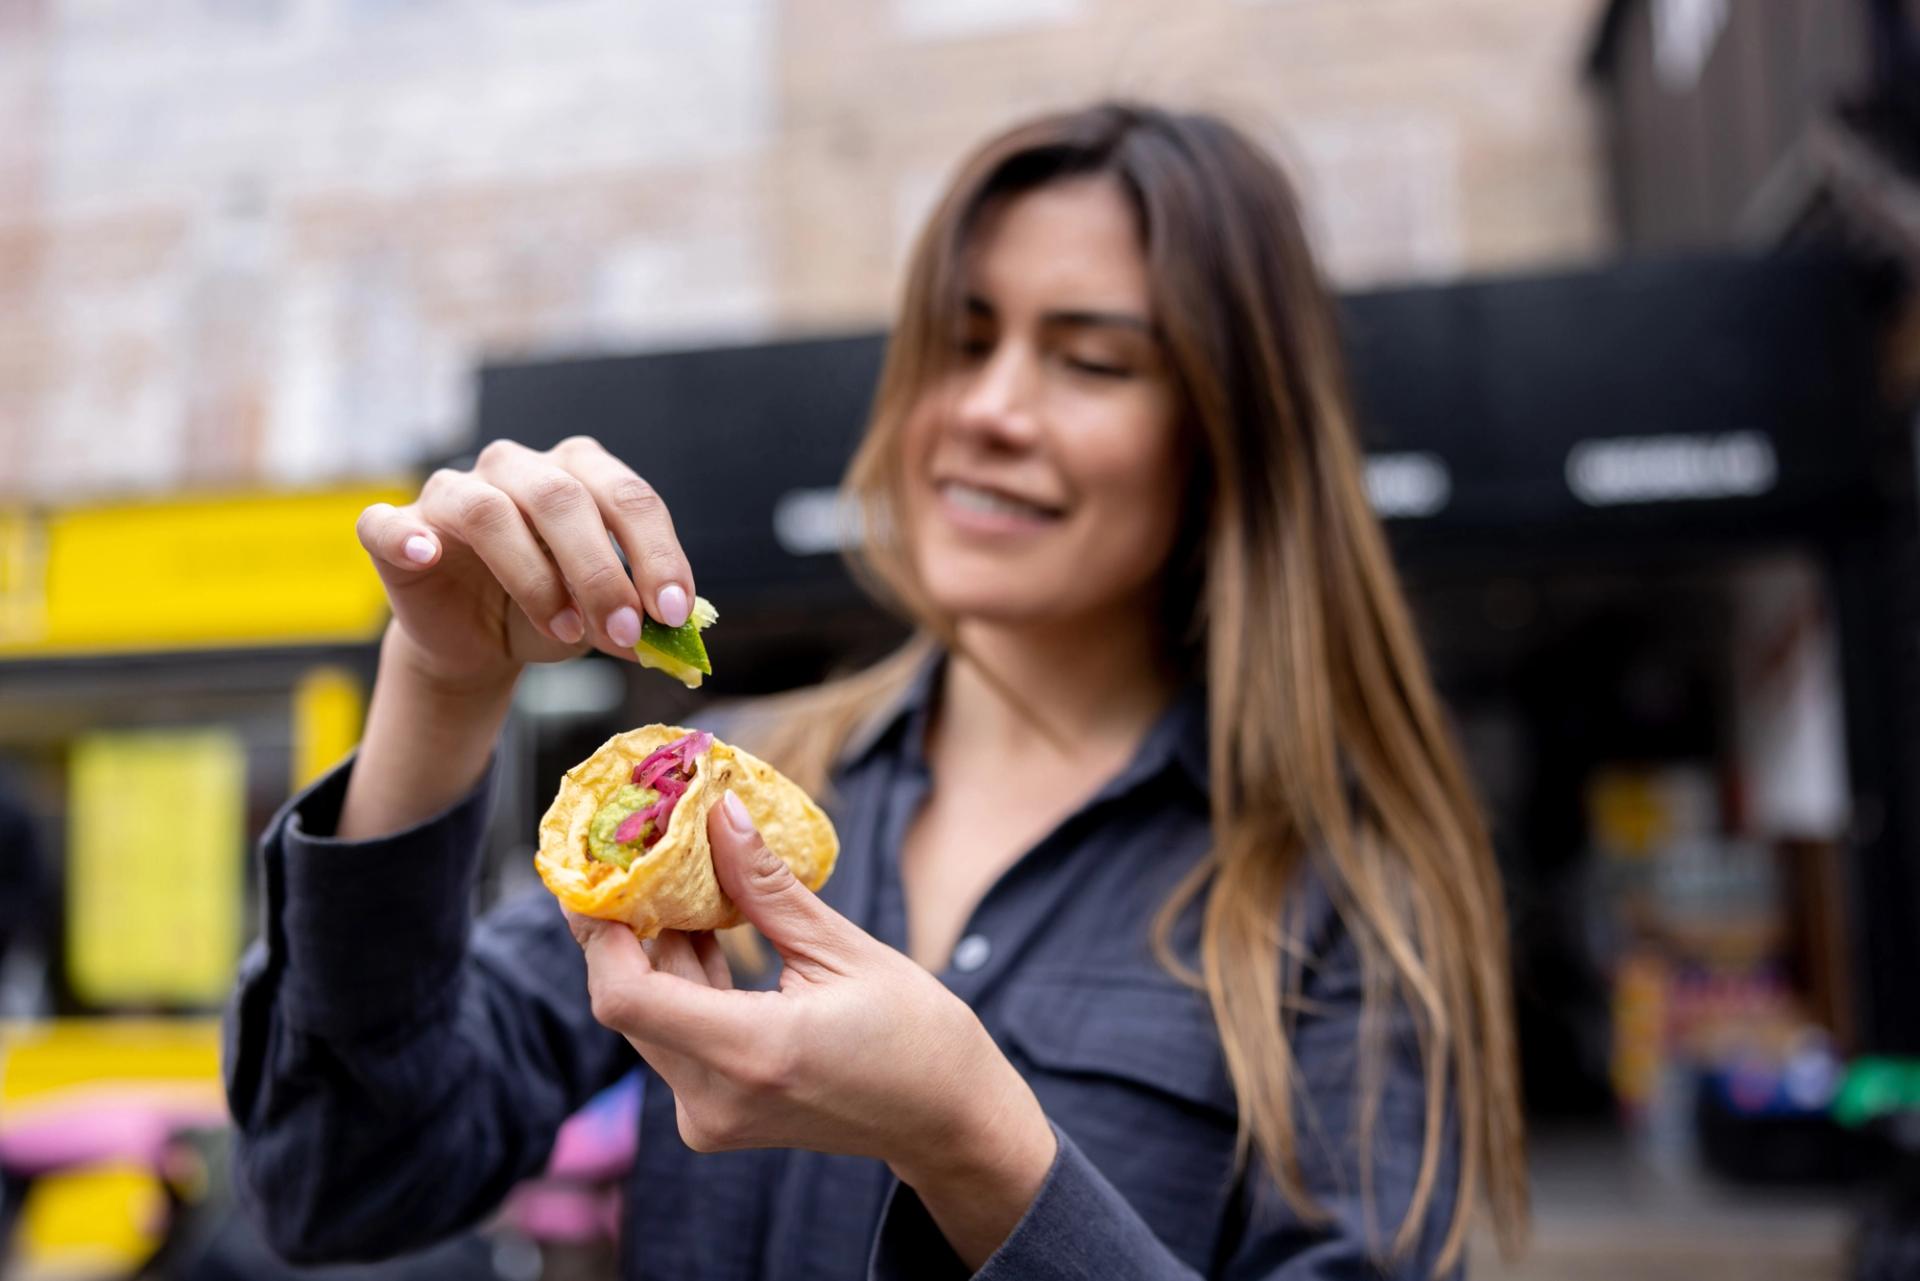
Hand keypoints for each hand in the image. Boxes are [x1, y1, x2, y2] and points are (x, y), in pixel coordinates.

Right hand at [354, 436, 694, 689]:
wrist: (479, 642)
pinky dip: (406, 536)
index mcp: (578, 472)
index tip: (675, 613)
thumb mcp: (600, 621)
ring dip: (534, 577)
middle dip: (601, 572)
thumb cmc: (549, 612)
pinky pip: (389, 522)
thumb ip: (632, 622)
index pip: (627, 497)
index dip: (657, 554)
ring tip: (566, 631)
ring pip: (490, 510)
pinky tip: (428, 555)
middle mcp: (517, 467)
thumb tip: (664, 644)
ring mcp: (453, 490)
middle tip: (625, 631)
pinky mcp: (398, 527)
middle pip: (562, 498)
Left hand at [568, 791, 1056, 1266]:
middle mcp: (717, 1098)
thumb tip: (720, 815)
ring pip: (650, 1018)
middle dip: (630, 927)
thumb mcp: (844, 949)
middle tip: (643, 855)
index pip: (625, 995)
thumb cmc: (915, 1036)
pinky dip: (683, 985)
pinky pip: (674, 1039)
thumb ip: (767, 887)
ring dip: (659, 951)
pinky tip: (707, 934)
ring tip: (686, 885)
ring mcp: (712, 1117)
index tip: (600, 872)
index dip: (598, 932)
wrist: (944, 1118)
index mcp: (753, 1053)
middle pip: (630, 1001)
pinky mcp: (715, 1117)